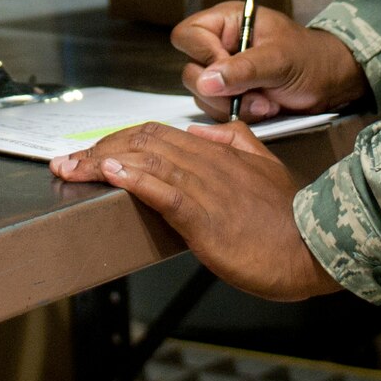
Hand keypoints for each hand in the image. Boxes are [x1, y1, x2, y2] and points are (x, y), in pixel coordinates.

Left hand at [50, 120, 339, 300]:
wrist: (314, 249)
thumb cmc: (289, 218)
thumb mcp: (265, 166)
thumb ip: (236, 143)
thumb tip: (205, 131)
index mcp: (219, 151)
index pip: (158, 133)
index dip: (119, 140)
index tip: (92, 152)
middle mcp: (208, 162)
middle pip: (142, 141)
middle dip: (98, 149)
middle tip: (67, 161)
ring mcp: (206, 187)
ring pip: (146, 160)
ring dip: (102, 162)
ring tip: (71, 166)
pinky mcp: (205, 217)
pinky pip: (164, 190)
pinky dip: (134, 179)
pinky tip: (111, 174)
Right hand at [174, 4, 367, 122]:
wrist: (331, 83)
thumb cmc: (310, 59)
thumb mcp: (279, 60)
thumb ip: (242, 69)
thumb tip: (206, 82)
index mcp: (227, 22)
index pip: (188, 35)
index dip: (204, 55)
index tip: (228, 72)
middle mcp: (219, 45)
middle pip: (190, 70)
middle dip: (222, 90)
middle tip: (254, 94)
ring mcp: (223, 72)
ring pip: (202, 94)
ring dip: (233, 105)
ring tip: (266, 102)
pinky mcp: (230, 95)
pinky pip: (216, 109)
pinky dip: (238, 115)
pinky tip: (264, 108)